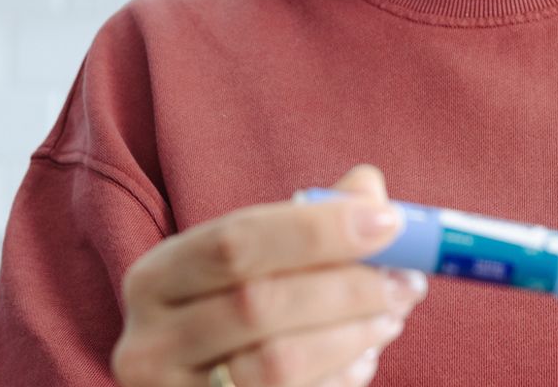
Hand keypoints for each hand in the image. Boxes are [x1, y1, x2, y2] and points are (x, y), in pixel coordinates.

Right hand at [111, 163, 428, 386]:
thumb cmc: (235, 319)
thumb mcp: (253, 266)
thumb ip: (309, 221)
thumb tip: (368, 189)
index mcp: (155, 279)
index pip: (235, 242)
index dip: (316, 230)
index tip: (387, 221)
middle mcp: (150, 343)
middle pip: (258, 304)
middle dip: (347, 287)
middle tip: (406, 280)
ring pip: (279, 364)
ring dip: (353, 336)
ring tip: (391, 317)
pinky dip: (341, 377)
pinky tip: (361, 358)